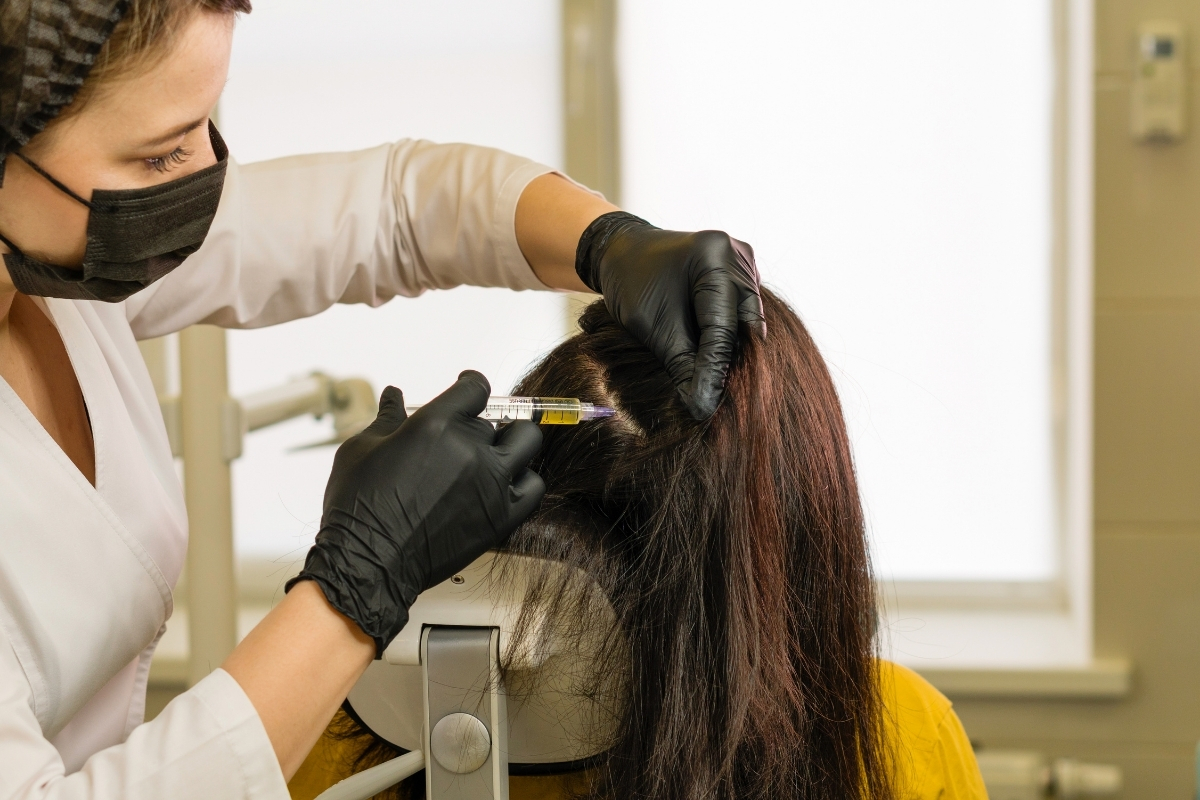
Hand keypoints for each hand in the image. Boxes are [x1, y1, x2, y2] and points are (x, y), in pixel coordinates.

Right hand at [287, 371, 544, 655]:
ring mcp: (491, 482)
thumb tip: (394, 397)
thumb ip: (387, 418)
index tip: (470, 386)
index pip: (476, 388)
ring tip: (494, 456)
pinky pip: (534, 487)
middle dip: (480, 426)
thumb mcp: (362, 449)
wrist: (367, 563)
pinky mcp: (501, 516)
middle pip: (496, 420)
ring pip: (527, 443)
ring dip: (513, 444)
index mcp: (435, 423)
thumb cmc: (357, 507)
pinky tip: (504, 484)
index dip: (472, 384)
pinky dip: (524, 481)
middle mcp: (470, 448)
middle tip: (465, 439)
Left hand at [575, 212, 764, 419]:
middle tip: (711, 403)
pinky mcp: (745, 276)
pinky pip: (744, 316)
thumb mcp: (651, 326)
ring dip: (733, 356)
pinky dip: (731, 341)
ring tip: (713, 389)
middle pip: (745, 325)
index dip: (714, 371)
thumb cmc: (631, 283)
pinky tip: (716, 365)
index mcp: (714, 256)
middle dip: (730, 366)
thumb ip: (681, 363)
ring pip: (748, 324)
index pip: (722, 326)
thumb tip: (702, 405)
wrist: (625, 253)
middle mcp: (738, 256)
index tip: (705, 407)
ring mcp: (746, 263)